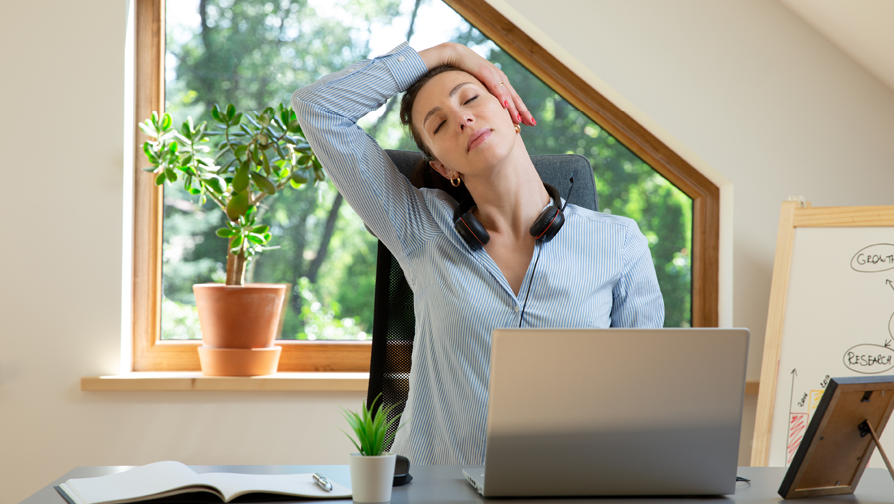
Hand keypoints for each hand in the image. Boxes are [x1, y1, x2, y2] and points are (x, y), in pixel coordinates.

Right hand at [418, 42, 534, 126]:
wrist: (451, 55)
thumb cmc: (461, 72)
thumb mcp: (474, 87)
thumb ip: (481, 97)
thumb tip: (484, 113)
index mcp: (498, 81)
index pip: (512, 98)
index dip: (520, 110)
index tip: (528, 123)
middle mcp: (498, 77)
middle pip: (514, 96)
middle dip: (523, 110)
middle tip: (532, 123)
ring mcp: (493, 73)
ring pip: (506, 93)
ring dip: (514, 106)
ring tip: (520, 120)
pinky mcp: (484, 70)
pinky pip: (494, 85)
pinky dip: (501, 95)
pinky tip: (506, 105)